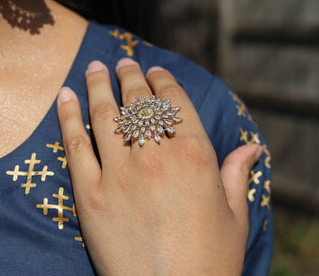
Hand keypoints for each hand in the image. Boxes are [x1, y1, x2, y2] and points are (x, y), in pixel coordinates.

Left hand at [57, 58, 262, 274]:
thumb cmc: (209, 262)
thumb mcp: (235, 217)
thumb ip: (238, 175)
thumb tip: (252, 148)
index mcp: (195, 157)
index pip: (175, 103)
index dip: (162, 81)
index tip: (154, 71)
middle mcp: (156, 157)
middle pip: (138, 103)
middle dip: (130, 77)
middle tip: (123, 63)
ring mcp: (119, 175)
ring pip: (105, 115)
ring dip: (99, 86)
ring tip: (95, 68)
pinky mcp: (90, 195)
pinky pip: (75, 145)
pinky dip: (68, 117)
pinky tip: (66, 96)